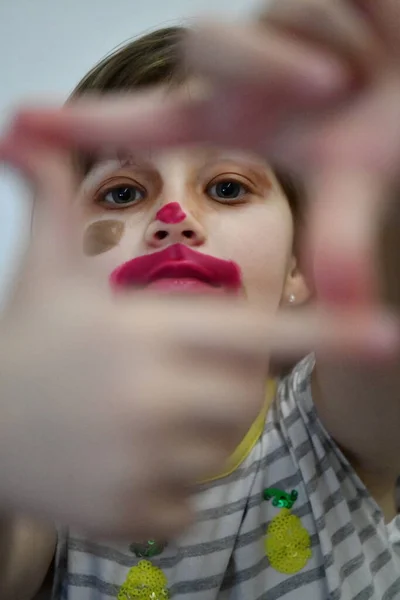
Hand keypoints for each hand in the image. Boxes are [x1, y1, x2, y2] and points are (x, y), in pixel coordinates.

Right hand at [0, 136, 378, 538]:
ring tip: (135, 422)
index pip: (257, 333)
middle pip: (244, 398)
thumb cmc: (22, 345)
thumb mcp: (41, 271)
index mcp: (146, 332)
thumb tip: (17, 130)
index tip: (386, 336)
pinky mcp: (131, 513)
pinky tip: (119, 465)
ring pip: (219, 454)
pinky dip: (167, 490)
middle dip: (220, 390)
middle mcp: (152, 396)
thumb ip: (51, 201)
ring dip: (191, 441)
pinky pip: (190, 505)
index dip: (327, 332)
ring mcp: (142, 461)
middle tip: (165, 383)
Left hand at [13, 0, 399, 315]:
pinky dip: (366, 13)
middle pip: (208, 41)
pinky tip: (382, 33)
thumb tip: (352, 318)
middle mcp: (237, 66)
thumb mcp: (356, 186)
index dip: (84, 123)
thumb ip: (343, 244)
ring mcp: (268, 18)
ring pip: (278, 11)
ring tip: (367, 70)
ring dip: (331, 44)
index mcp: (229, 116)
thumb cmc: (378, 132)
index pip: (144, 119)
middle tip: (333, 86)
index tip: (20, 125)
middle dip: (274, 63)